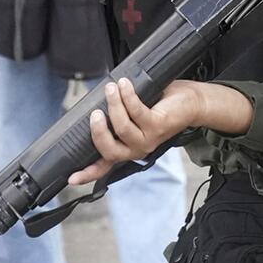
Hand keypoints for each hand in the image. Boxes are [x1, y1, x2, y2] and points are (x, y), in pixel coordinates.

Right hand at [69, 79, 226, 184]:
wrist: (192, 104)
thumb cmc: (160, 106)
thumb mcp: (135, 115)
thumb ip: (117, 117)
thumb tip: (96, 104)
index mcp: (127, 148)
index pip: (104, 166)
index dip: (87, 173)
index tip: (71, 178)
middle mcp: (136, 149)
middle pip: (109, 150)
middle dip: (98, 131)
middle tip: (95, 112)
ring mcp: (148, 139)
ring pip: (122, 128)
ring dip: (114, 105)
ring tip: (111, 88)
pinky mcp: (158, 125)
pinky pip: (137, 111)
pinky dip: (128, 96)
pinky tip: (125, 85)